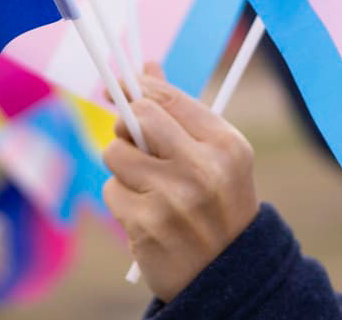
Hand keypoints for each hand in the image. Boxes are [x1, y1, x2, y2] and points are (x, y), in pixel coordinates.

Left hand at [102, 64, 257, 302]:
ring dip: (122, 167)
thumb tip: (146, 65)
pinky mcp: (147, 225)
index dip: (136, 86)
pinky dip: (122, 200)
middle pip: (136, 117)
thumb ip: (179, 111)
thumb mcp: (213, 155)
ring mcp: (173, 198)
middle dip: (126, 125)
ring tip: (148, 185)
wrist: (230, 275)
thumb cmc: (217, 203)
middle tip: (132, 138)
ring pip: (115, 154)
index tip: (119, 84)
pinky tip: (146, 214)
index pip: (167, 98)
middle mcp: (202, 168)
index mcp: (226, 145)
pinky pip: (111, 191)